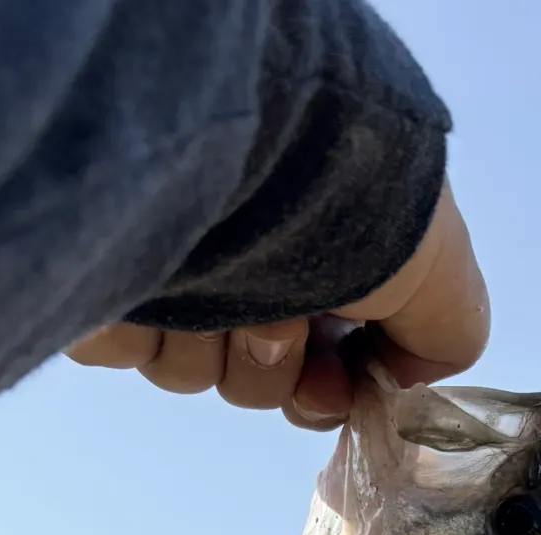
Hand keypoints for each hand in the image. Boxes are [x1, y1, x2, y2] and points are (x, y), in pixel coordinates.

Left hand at [65, 178, 488, 429]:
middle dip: (271, 366)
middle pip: (252, 379)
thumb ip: (447, 333)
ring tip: (217, 286)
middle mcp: (239, 255)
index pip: (315, 365)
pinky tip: (160, 281)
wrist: (232, 137)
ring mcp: (165, 265)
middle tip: (274, 326)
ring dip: (211, 347)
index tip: (333, 384)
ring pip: (187, 373)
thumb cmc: (339, 198)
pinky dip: (144, 328)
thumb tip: (407, 383)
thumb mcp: (438, 266)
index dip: (327, 390)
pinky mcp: (93, 274)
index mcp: (310, 253)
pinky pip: (121, 349)